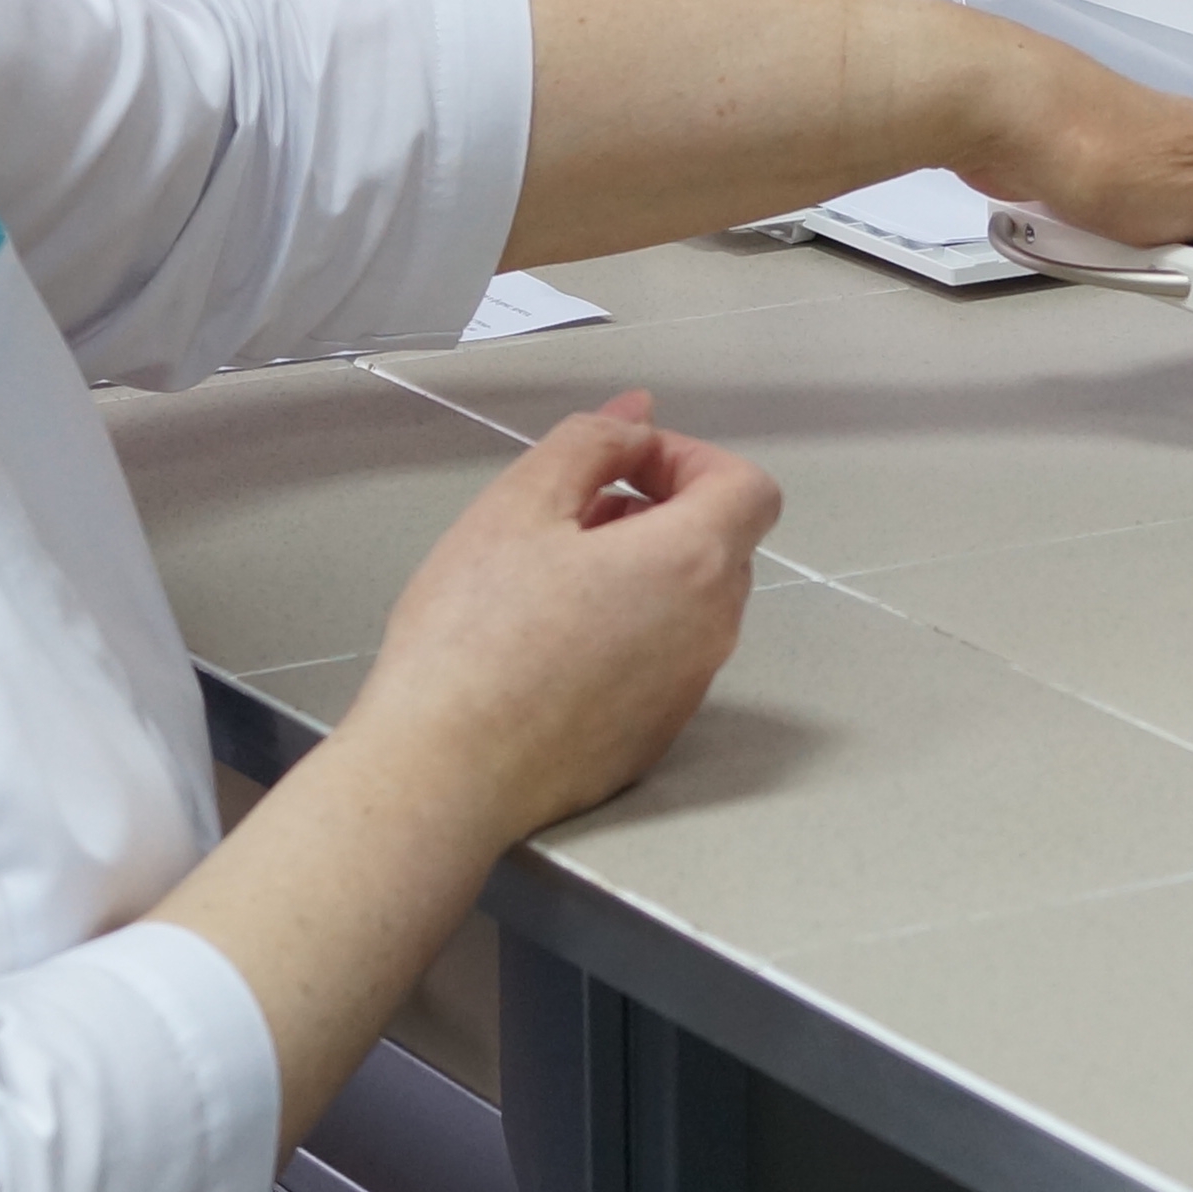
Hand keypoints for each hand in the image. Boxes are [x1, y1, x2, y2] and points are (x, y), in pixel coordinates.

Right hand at [344, 394, 783, 836]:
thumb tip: (639, 418)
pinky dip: (628, 634)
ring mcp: (689, 691)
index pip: (748, 487)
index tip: (618, 467)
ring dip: (642, 573)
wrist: (444, 773)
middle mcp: (712, 630)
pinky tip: (548, 648)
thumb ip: (590, 443)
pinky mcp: (655, 737)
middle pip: (721, 544)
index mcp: (692, 563)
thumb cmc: (472, 635)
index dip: (688, 459)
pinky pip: (663, 661)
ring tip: (549, 581)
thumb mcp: (518, 506)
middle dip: (660, 512)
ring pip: (690, 605)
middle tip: (571, 520)